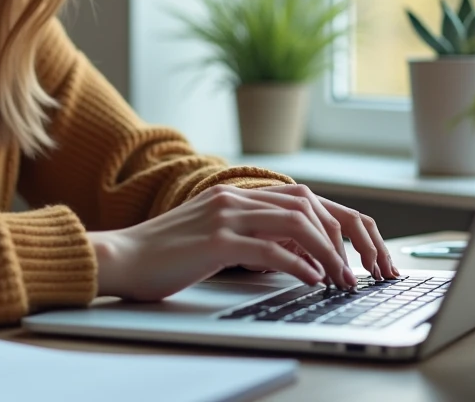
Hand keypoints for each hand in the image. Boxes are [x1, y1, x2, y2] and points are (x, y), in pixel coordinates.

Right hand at [87, 184, 398, 301]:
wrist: (119, 257)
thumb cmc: (161, 255)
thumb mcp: (212, 237)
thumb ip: (249, 236)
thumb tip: (294, 256)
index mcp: (234, 194)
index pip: (300, 196)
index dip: (332, 222)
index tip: (350, 251)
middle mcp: (233, 197)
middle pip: (307, 204)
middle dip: (340, 236)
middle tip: (355, 268)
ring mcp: (225, 216)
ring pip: (297, 223)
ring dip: (328, 253)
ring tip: (340, 278)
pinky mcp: (216, 241)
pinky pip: (272, 249)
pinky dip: (300, 265)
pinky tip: (312, 281)